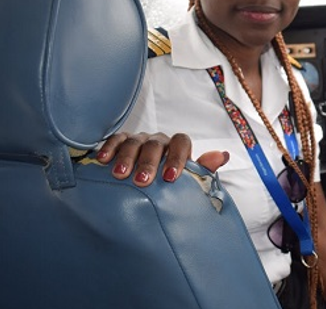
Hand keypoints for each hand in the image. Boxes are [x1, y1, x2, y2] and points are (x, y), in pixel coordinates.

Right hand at [97, 132, 228, 186]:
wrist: (148, 186)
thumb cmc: (171, 182)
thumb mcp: (189, 179)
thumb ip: (204, 169)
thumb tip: (223, 155)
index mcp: (178, 147)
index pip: (181, 142)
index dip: (177, 158)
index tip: (170, 178)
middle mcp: (159, 140)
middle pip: (155, 144)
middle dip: (149, 163)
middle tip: (142, 181)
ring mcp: (139, 140)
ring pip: (134, 141)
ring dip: (127, 158)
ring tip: (120, 175)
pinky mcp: (120, 143)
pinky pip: (115, 140)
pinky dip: (109, 148)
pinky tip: (102, 160)